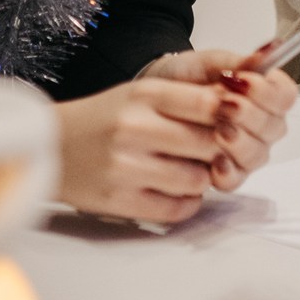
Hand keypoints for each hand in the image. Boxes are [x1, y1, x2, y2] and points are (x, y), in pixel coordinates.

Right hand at [54, 53, 294, 222]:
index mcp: (147, 94)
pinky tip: (175, 188)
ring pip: (198, 180)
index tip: (239, 119)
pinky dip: (186, 202)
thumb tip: (247, 91)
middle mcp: (135, 127)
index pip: (211, 103)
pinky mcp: (119, 200)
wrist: (52, 146)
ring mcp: (126, 166)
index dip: (235, 114)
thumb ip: (193, 94)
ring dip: (204, 177)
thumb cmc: (106, 118)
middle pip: (211, 143)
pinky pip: (177, 208)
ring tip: (189, 167)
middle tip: (218, 148)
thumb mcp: (146, 92)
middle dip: (222, 148)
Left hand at [142, 49, 296, 188]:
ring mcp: (244, 151)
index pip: (285, 96)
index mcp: (264, 95)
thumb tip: (270, 50)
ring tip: (220, 130)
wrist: (152, 98)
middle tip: (228, 104)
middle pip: (275, 127)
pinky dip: (228, 172)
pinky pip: (236, 179)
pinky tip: (216, 162)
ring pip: (258, 155)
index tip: (246, 81)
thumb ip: (239, 62)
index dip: (270, 92)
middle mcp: (260, 125)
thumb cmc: (184, 79)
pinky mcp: (224, 173)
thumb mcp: (209, 63)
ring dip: (241, 142)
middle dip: (251, 115)